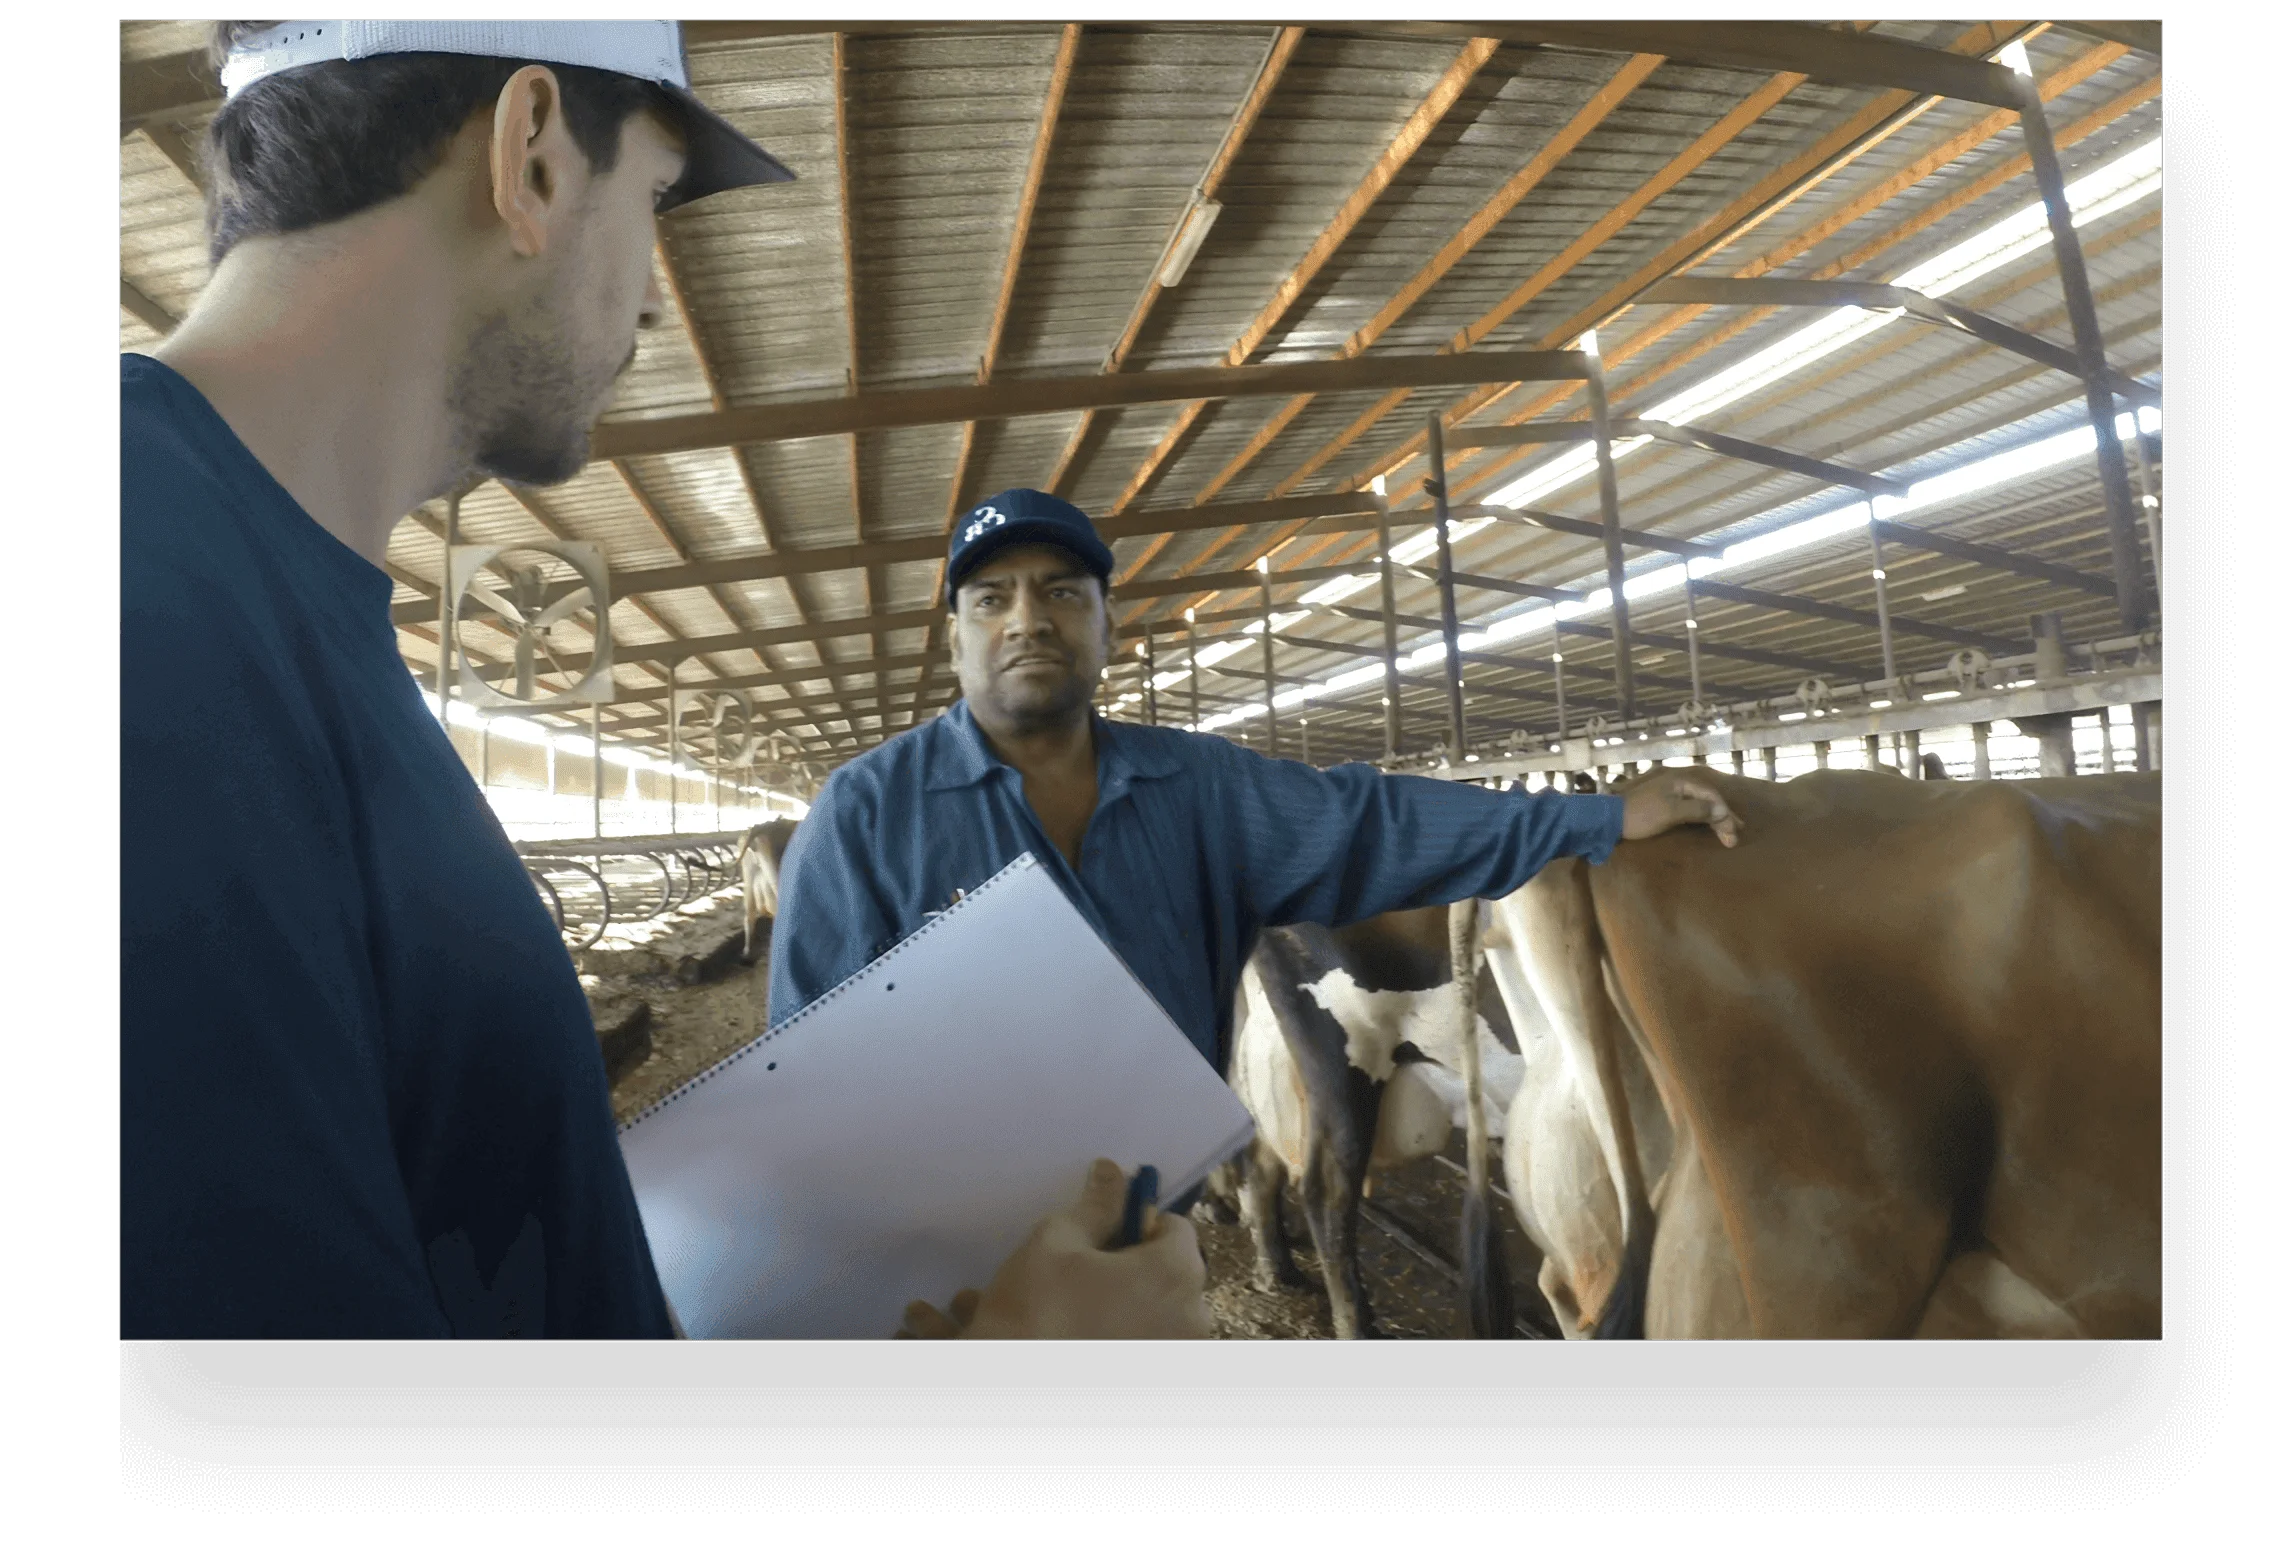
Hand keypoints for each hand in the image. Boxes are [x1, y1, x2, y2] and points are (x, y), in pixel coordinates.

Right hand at [898, 1159, 1211, 1339]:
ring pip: (1149, 1309)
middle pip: (1166, 1270)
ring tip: (1058, 1300)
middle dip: (1125, 1264)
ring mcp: (1173, 1350)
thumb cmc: (1039, 1308)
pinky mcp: (1157, 1370)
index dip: (1135, 1221)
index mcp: (1176, 1272)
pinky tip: (1065, 1328)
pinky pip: (1137, 1336)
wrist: (1015, 1378)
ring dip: (1114, 1299)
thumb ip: (1095, 1207)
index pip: (1174, 1226)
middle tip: (1075, 1268)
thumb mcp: (1056, 1242)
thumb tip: (1112, 1172)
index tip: (1098, 1232)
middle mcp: (1191, 1316)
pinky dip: (1110, 1330)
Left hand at [1619, 769, 1741, 847]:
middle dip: (1722, 817)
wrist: (1609, 819)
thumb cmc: (1640, 815)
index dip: (1724, 813)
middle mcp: (1677, 782)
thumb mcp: (1671, 812)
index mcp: (1680, 780)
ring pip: (1699, 802)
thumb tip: (1721, 811)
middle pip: (1706, 798)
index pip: (1711, 795)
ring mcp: (1669, 791)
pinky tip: (1707, 823)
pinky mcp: (1662, 802)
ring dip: (1713, 817)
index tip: (1733, 831)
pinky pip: (1689, 807)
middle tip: (1735, 834)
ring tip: (1726, 831)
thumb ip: (1697, 810)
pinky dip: (1700, 816)